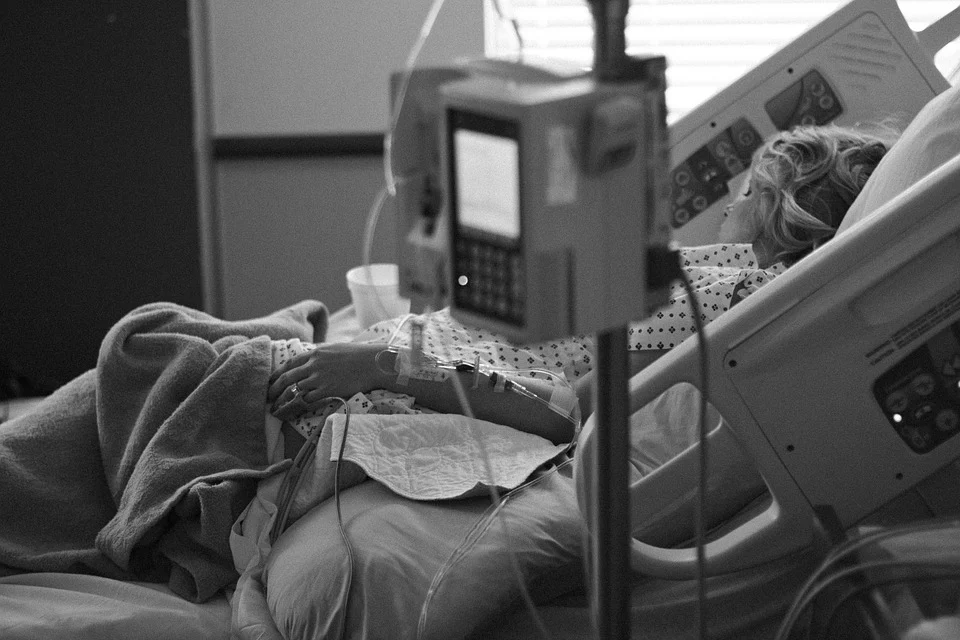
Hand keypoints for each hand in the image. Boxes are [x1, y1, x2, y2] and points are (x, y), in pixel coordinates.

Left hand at [267, 342, 386, 418]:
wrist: (374, 362)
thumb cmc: (359, 355)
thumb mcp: (336, 349)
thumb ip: (322, 355)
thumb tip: (315, 361)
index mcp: (316, 352)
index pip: (290, 364)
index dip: (278, 374)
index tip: (271, 382)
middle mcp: (314, 364)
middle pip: (287, 378)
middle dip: (274, 389)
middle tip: (268, 398)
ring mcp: (320, 378)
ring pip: (294, 391)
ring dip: (283, 401)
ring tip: (276, 410)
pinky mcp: (327, 390)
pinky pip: (307, 400)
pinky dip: (298, 406)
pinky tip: (294, 411)